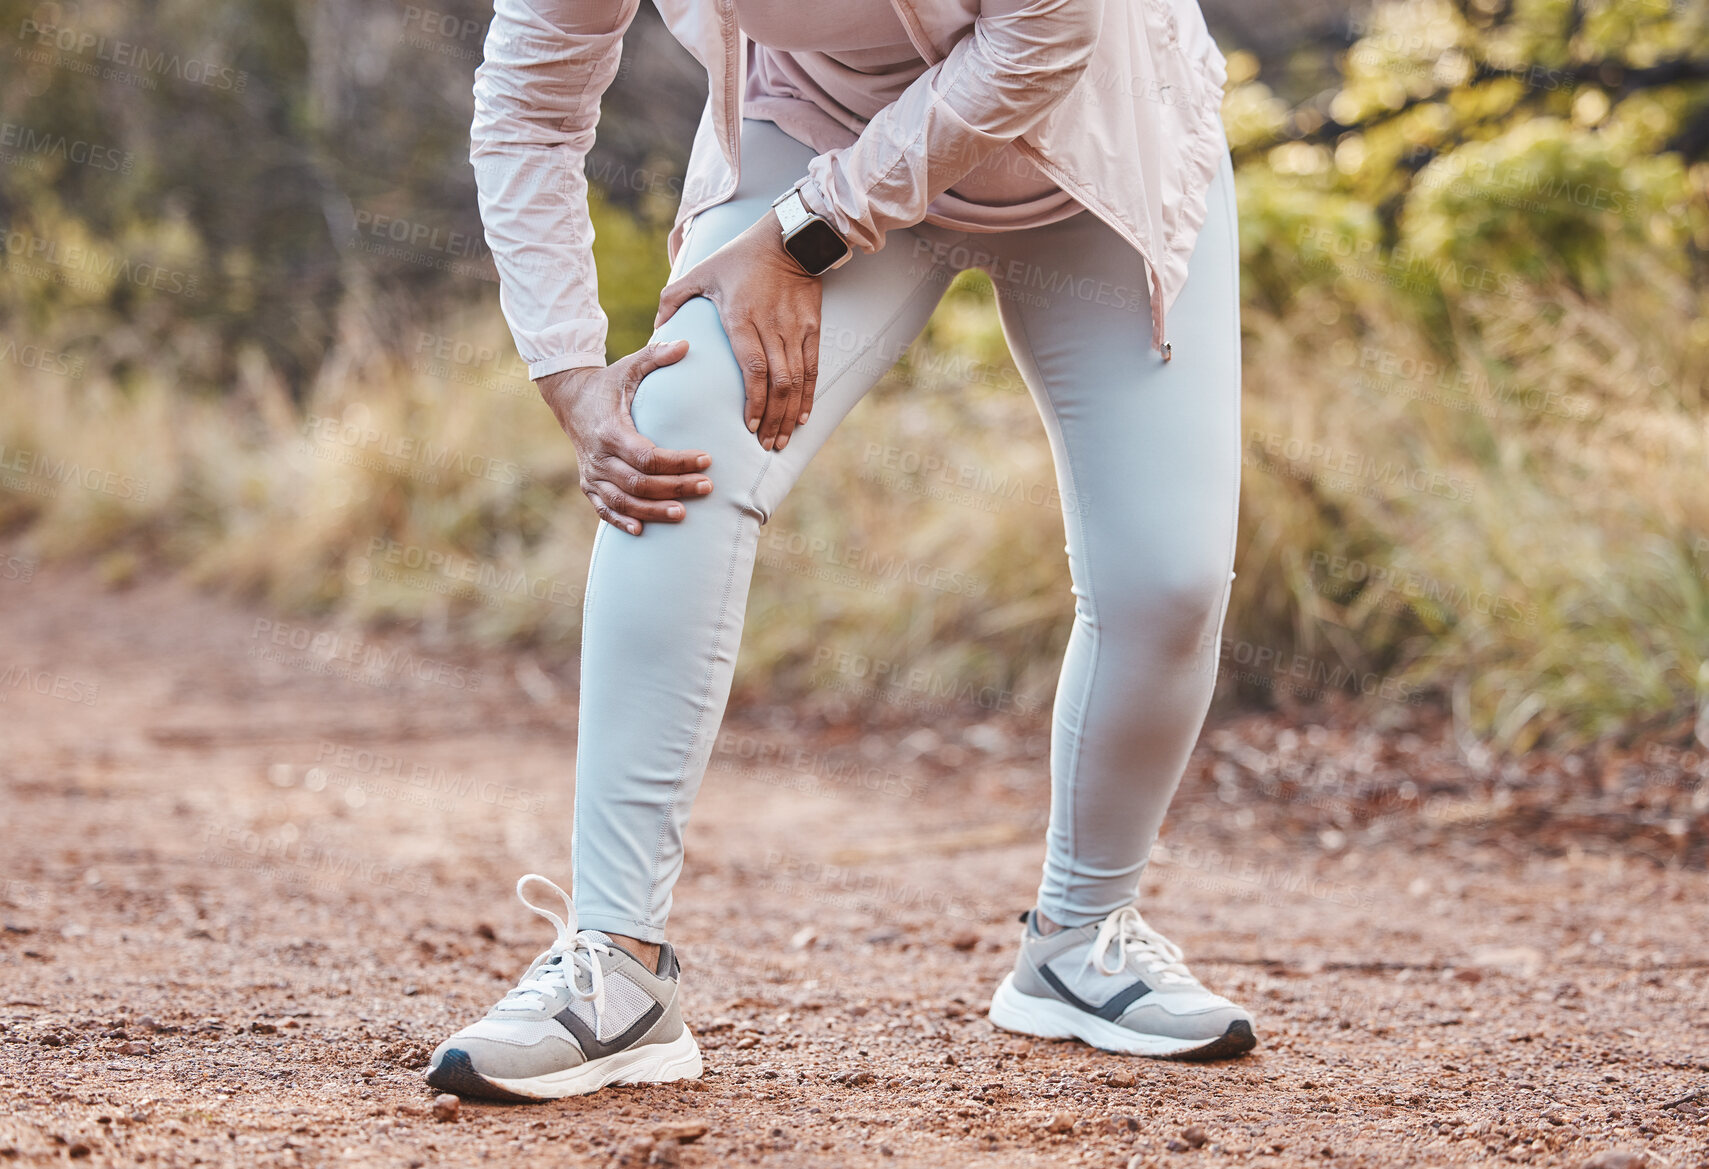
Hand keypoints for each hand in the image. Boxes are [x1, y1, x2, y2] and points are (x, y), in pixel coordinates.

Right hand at [538, 340, 711, 535]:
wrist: (569, 397)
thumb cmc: (608, 383)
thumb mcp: (630, 367)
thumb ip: (656, 355)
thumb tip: (686, 343)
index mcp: (610, 430)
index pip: (647, 456)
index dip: (677, 462)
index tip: (707, 459)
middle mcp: (598, 456)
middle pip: (639, 482)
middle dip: (674, 488)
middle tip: (707, 488)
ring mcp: (591, 472)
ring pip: (622, 501)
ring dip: (652, 511)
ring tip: (683, 514)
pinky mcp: (588, 483)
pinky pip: (603, 509)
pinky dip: (620, 521)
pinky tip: (641, 532)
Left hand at [654, 212, 822, 451]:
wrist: (788, 238)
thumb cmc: (739, 256)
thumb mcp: (701, 271)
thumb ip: (673, 298)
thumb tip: (656, 328)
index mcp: (742, 318)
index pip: (753, 369)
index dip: (754, 402)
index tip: (749, 427)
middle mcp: (771, 327)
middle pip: (778, 383)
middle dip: (773, 420)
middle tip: (765, 446)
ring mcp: (795, 328)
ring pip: (797, 381)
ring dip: (790, 414)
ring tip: (781, 440)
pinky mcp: (812, 327)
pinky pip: (812, 368)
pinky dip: (808, 396)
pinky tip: (802, 417)